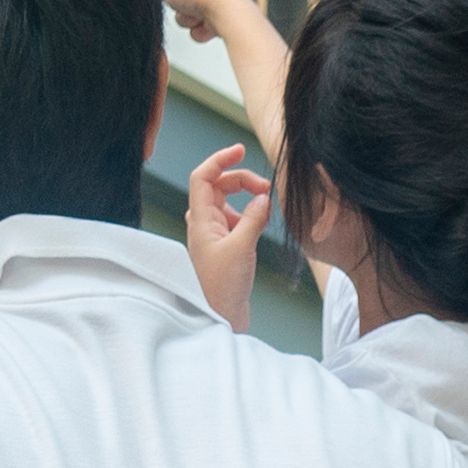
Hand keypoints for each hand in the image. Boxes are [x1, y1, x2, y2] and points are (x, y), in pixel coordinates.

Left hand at [181, 145, 271, 326]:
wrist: (220, 318)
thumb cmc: (223, 287)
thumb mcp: (242, 248)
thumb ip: (254, 218)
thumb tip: (264, 197)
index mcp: (200, 220)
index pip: (203, 177)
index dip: (220, 160)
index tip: (240, 150)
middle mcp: (203, 224)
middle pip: (218, 186)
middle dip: (242, 180)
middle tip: (266, 189)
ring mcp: (213, 236)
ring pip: (228, 202)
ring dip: (247, 197)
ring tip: (266, 207)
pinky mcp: (225, 247)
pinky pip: (236, 219)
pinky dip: (249, 214)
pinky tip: (262, 222)